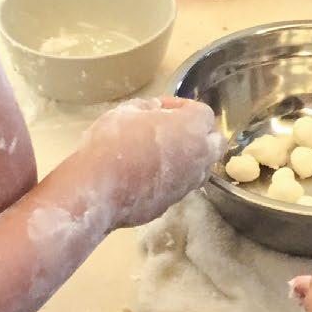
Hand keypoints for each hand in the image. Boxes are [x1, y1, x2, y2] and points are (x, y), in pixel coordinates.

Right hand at [76, 96, 223, 227]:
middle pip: (216, 143)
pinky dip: (172, 179)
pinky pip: (180, 186)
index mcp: (192, 130)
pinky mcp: (171, 204)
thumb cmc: (111, 143)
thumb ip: (149, 106)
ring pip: (201, 168)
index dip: (183, 108)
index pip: (204, 113)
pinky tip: (148, 176)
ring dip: (190, 158)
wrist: (95, 190)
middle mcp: (198, 158)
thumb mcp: (127, 111)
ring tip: (161, 154)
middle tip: (173, 131)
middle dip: (200, 134)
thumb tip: (158, 110)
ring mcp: (186, 185)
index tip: (162, 109)